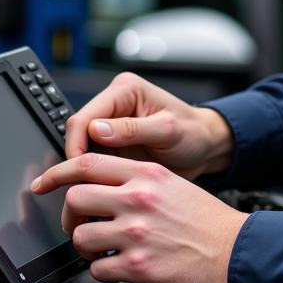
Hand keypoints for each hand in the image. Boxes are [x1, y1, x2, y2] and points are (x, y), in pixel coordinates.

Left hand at [31, 152, 247, 282]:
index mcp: (147, 174)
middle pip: (76, 198)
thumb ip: (138, 180)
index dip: (57, 172)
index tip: (43, 182)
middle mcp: (139, 199)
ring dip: (86, 246)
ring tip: (104, 249)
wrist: (236, 252)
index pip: (88, 163)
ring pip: (81, 236)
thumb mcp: (174, 184)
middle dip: (70, 215)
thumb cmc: (207, 222)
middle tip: (81, 224)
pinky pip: (96, 269)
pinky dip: (103, 271)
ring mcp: (136, 232)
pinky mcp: (137, 266)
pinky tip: (120, 267)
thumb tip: (101, 184)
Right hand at [64, 73, 233, 180]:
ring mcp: (111, 126)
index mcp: (125, 90)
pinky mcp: (114, 145)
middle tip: (78, 187)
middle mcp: (114, 105)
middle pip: (78, 132)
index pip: (85, 116)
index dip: (76, 144)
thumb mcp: (168, 130)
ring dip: (83, 169)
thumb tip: (96, 130)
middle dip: (76, 159)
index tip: (78, 169)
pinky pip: (94, 160)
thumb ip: (133, 129)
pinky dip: (92, 175)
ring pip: (82, 148)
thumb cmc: (193, 133)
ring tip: (85, 192)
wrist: (205, 147)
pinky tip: (96, 190)